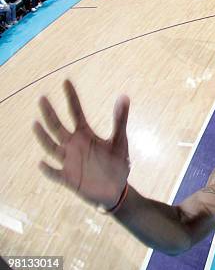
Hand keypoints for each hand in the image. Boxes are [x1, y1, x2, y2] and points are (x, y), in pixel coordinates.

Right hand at [33, 80, 130, 209]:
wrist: (116, 189)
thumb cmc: (117, 163)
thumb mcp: (120, 140)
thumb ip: (120, 119)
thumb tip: (124, 96)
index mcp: (86, 134)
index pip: (76, 112)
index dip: (71, 97)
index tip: (66, 81)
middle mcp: (74, 145)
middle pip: (57, 126)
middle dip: (50, 113)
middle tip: (43, 97)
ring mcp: (69, 161)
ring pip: (51, 146)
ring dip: (43, 136)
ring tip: (36, 123)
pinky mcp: (69, 178)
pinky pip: (55, 173)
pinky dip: (48, 169)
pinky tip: (42, 163)